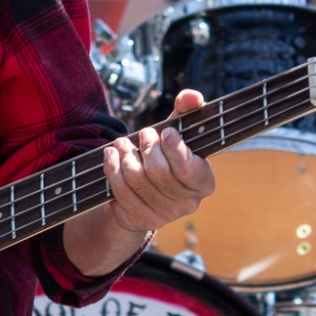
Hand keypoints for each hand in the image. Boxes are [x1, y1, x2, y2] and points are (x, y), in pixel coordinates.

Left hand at [100, 89, 215, 234]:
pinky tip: (111, 156)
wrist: (147, 191)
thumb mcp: (178, 132)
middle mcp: (190, 203)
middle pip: (159, 172)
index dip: (173, 148)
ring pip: (138, 180)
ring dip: (126, 156)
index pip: (188, 168)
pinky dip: (113, 169)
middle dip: (147, 148)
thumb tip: (190, 96)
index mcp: (204, 182)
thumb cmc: (167, 155)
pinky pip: (123, 191)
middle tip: (142, 134)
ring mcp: (167, 215)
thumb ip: (187, 110)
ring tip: (122, 143)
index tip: (165, 132)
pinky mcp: (145, 220)